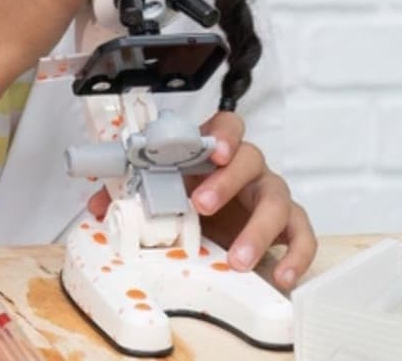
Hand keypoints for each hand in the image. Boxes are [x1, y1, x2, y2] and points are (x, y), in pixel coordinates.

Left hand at [89, 112, 316, 289]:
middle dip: (226, 182)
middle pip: (252, 160)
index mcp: (217, 154)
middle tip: (201, 205)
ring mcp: (272, 196)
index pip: (228, 126)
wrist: (220, 230)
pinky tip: (282, 275)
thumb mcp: (163, 194)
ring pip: (278, 202)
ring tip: (237, 259)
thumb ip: (131, 192)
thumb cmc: (193, 201)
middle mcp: (250, 170)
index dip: (224, 134)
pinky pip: (303, 236)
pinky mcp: (289, 226)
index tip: (213, 150)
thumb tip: (98, 202)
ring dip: (257, 230)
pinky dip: (295, 256)